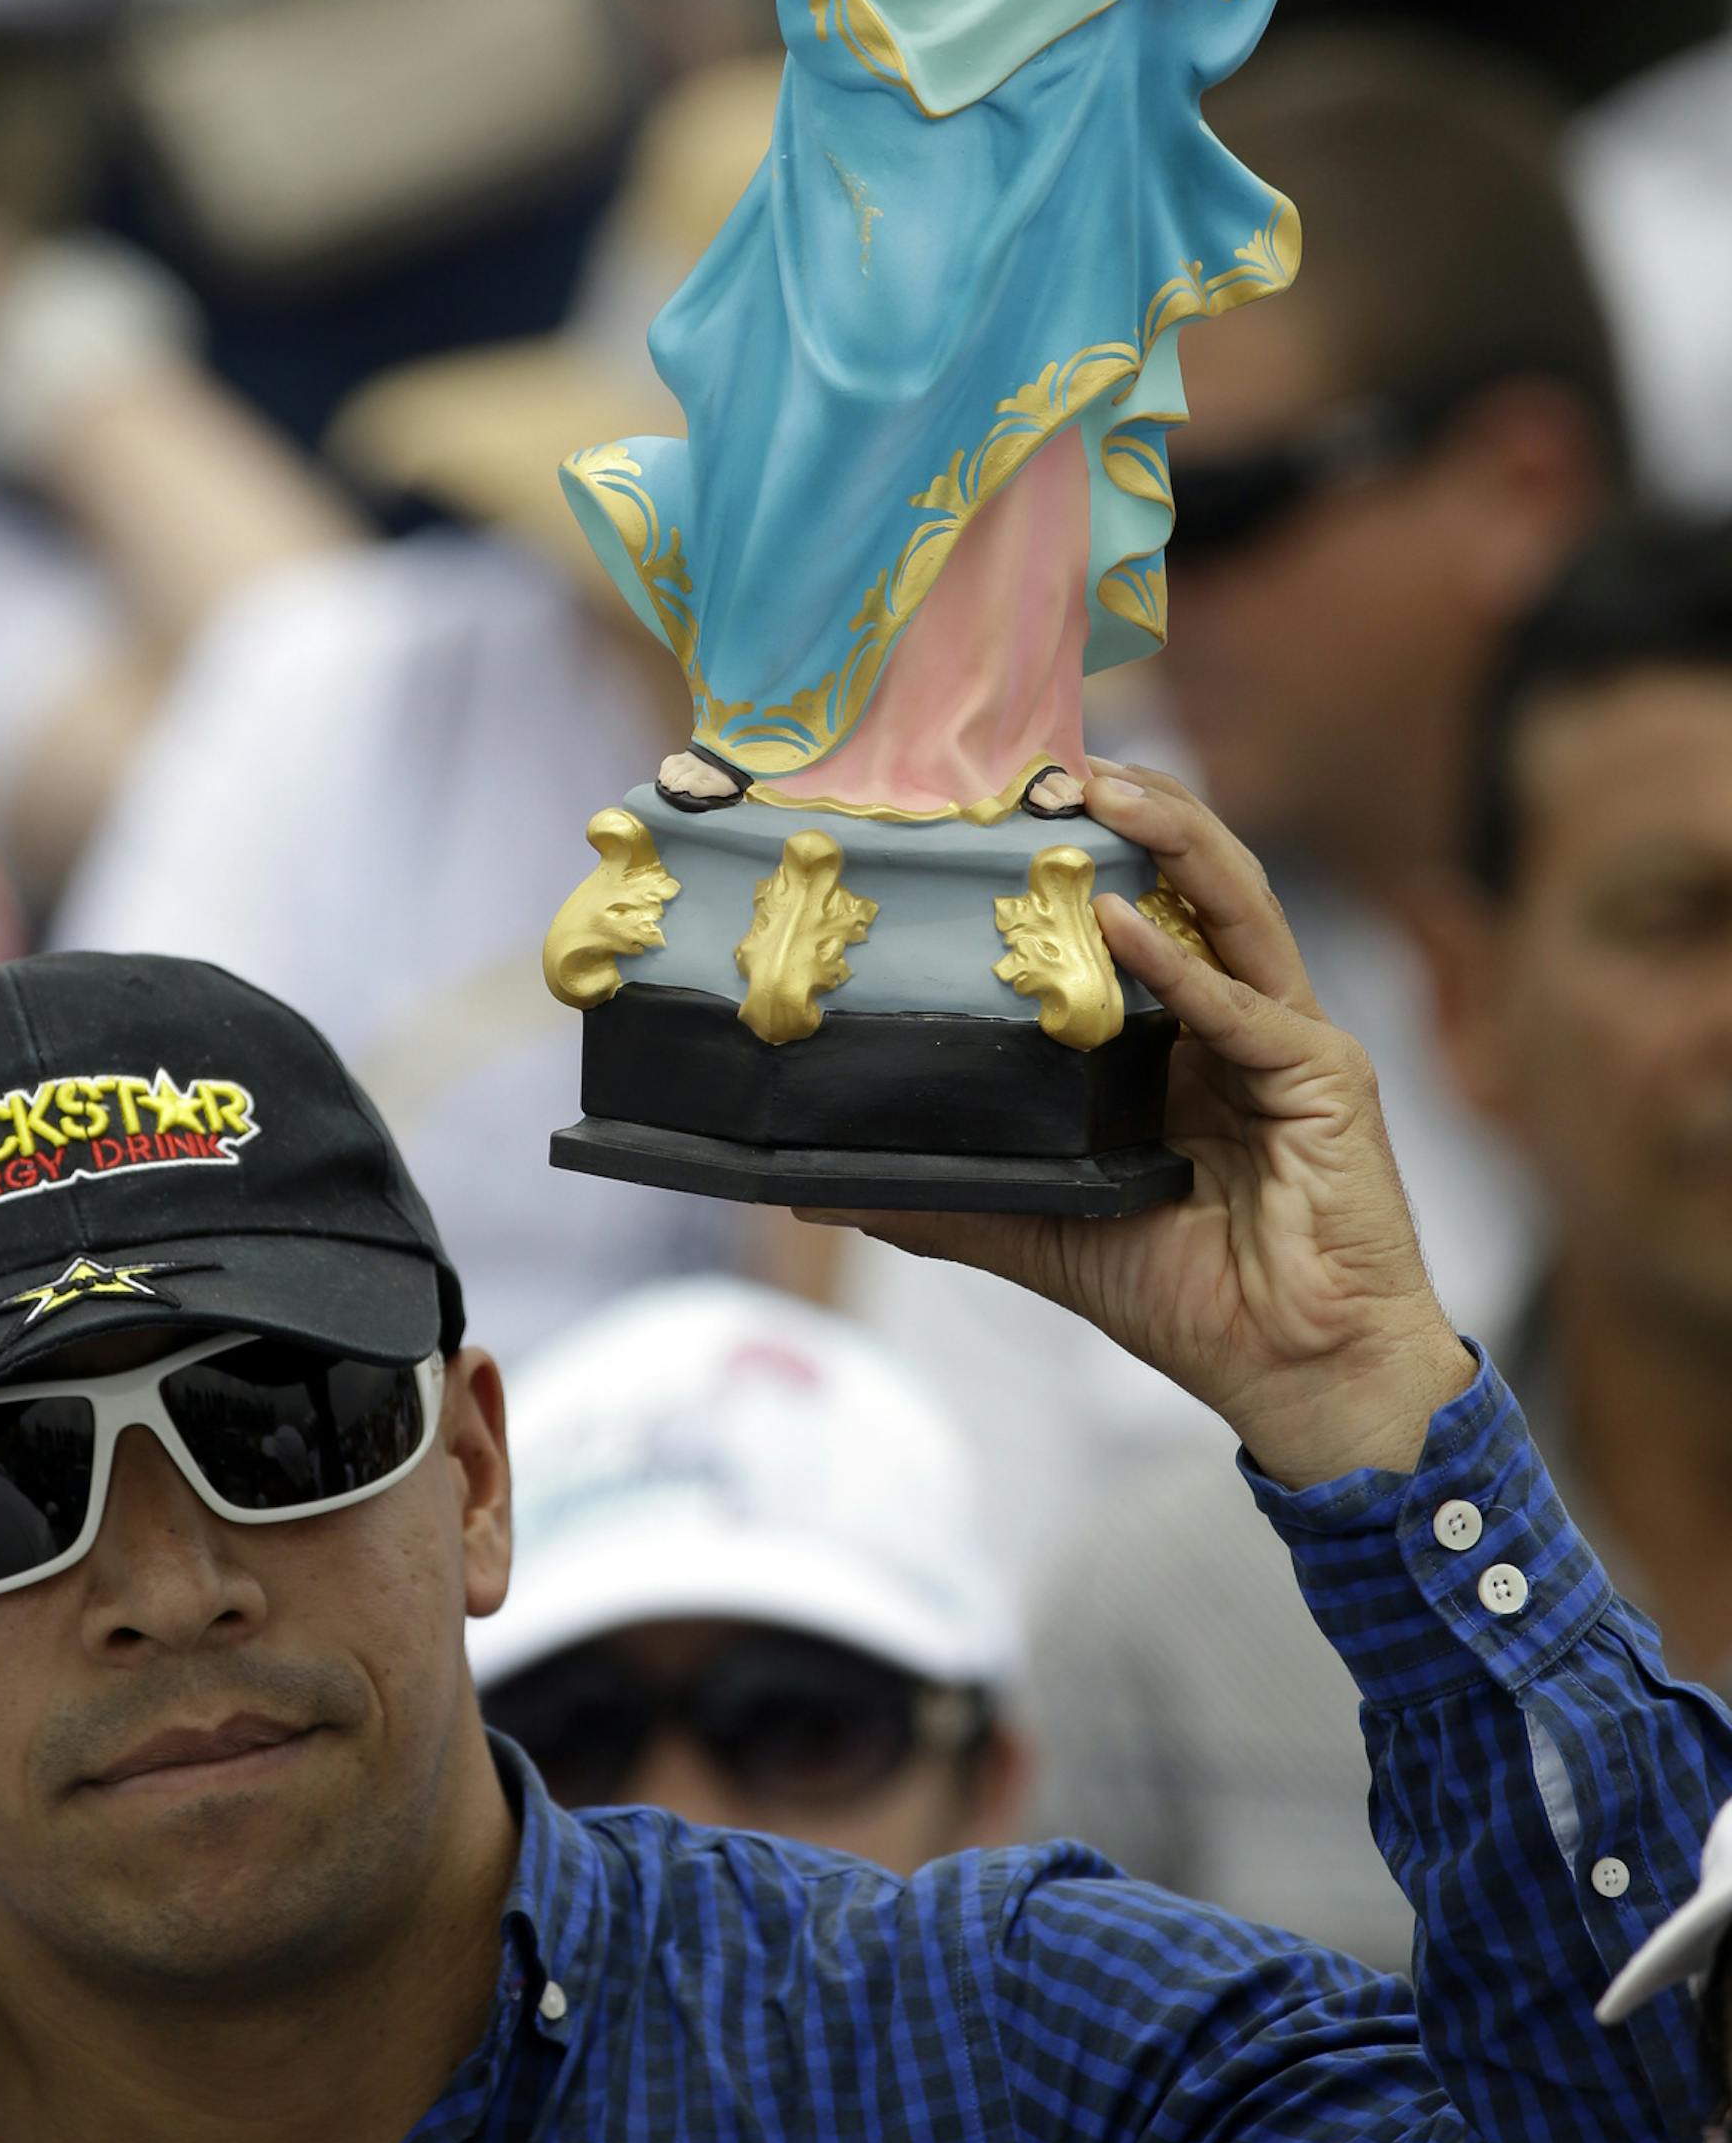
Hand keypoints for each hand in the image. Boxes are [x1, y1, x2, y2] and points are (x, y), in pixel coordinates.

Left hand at [818, 764, 1474, 1488]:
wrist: (1300, 1379)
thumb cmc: (1189, 1297)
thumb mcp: (1042, 1227)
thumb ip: (947, 1193)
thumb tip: (814, 1183)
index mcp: (1182, 1037)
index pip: (1136, 910)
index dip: (1079, 851)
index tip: (999, 802)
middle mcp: (1239, 1017)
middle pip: (1191, 879)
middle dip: (1130, 810)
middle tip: (1047, 763)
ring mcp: (1291, 1037)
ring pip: (1235, 903)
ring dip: (1169, 835)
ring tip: (1096, 790)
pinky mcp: (1327, 1077)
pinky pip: (1244, 1007)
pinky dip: (1182, 962)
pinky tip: (1120, 921)